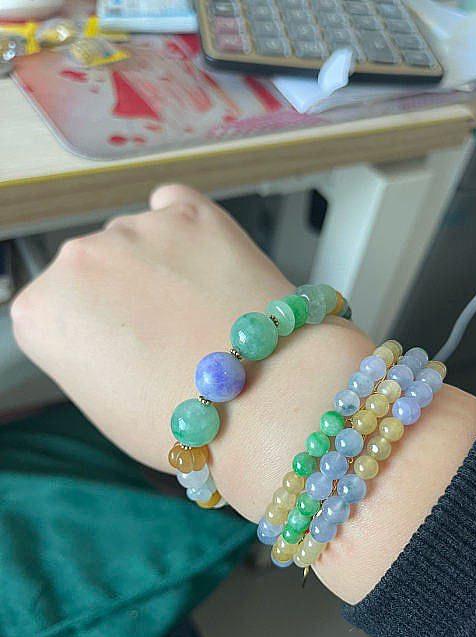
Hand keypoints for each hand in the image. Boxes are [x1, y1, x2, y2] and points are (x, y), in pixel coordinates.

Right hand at [11, 184, 475, 602]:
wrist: (265, 401)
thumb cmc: (186, 422)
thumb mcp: (105, 401)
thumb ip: (87, 349)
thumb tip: (110, 322)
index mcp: (40, 313)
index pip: (53, 311)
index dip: (93, 336)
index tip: (121, 355)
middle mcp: (76, 258)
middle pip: (92, 270)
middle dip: (121, 296)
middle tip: (165, 334)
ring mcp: (136, 228)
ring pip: (136, 240)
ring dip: (157, 265)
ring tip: (200, 308)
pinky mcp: (192, 211)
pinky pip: (174, 206)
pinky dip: (185, 228)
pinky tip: (204, 262)